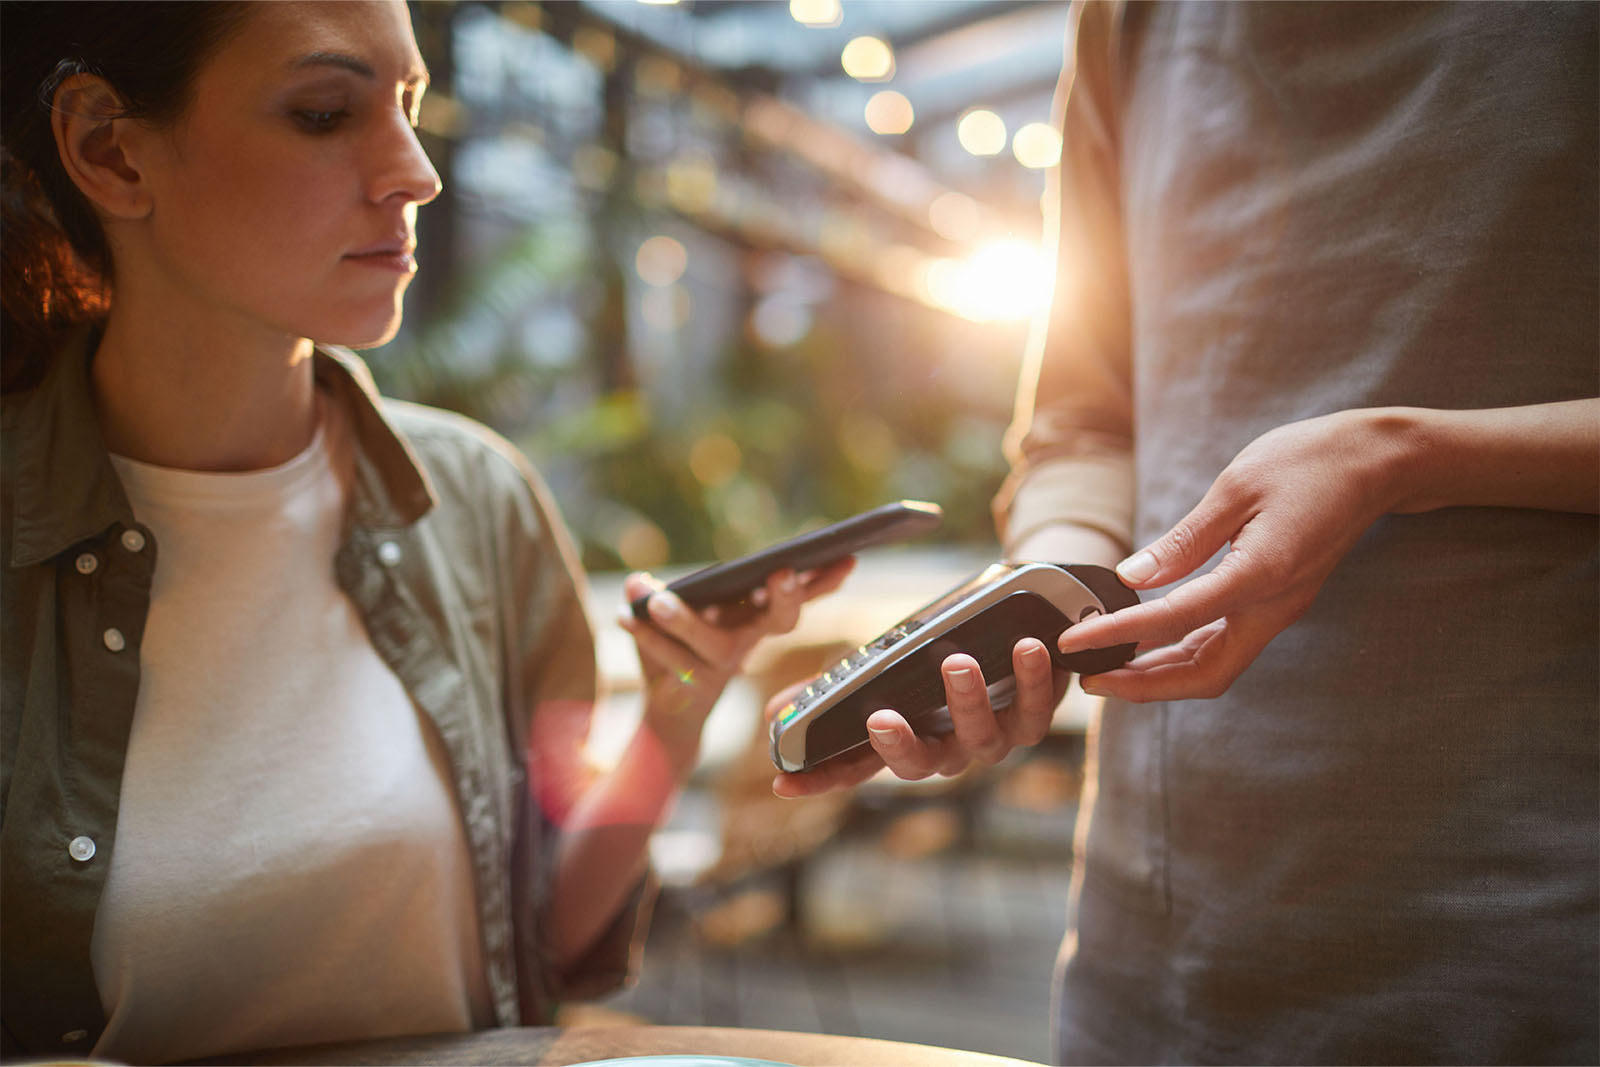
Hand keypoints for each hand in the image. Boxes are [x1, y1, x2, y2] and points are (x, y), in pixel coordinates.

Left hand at [618, 560, 854, 765]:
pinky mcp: (697, 686)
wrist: (670, 714)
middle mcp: (747, 641)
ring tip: (658, 601)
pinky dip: (647, 638)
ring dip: (686, 620)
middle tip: (781, 572)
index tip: (847, 558)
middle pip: (779, 622)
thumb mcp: (673, 613)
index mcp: (753, 617)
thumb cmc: (679, 652)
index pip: (796, 597)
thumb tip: (638, 581)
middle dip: (785, 598)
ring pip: (714, 644)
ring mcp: (724, 666)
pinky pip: (673, 661)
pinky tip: (626, 617)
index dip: (822, 581)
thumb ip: (657, 596)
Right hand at [771, 638, 1068, 796]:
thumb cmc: (938, 654)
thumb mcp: (882, 668)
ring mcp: (990, 738)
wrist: (1014, 625)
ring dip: (966, 702)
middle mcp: (945, 750)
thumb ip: (835, 689)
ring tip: (956, 663)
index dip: (820, 779)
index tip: (784, 783)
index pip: (853, 768)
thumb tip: (775, 713)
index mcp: (904, 739)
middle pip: (919, 766)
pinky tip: (1026, 647)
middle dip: (899, 746)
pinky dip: (1032, 678)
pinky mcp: (1033, 715)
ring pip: (980, 738)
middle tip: (879, 719)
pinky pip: (1036, 708)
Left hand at [1057, 410, 1407, 701]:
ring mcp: (1276, 610)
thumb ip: (1184, 540)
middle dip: (1142, 685)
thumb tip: (1131, 577)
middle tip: (1087, 677)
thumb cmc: (1308, 462)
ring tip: (1106, 668)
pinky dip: (1181, 652)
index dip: (1118, 635)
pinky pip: (1224, 644)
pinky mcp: (1274, 602)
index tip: (1072, 642)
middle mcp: (1273, 607)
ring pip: (1214, 667)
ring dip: (1159, 676)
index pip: (1176, 619)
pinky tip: (1147, 644)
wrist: (1376, 462)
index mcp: (1261, 575)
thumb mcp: (1237, 487)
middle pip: (1203, 674)